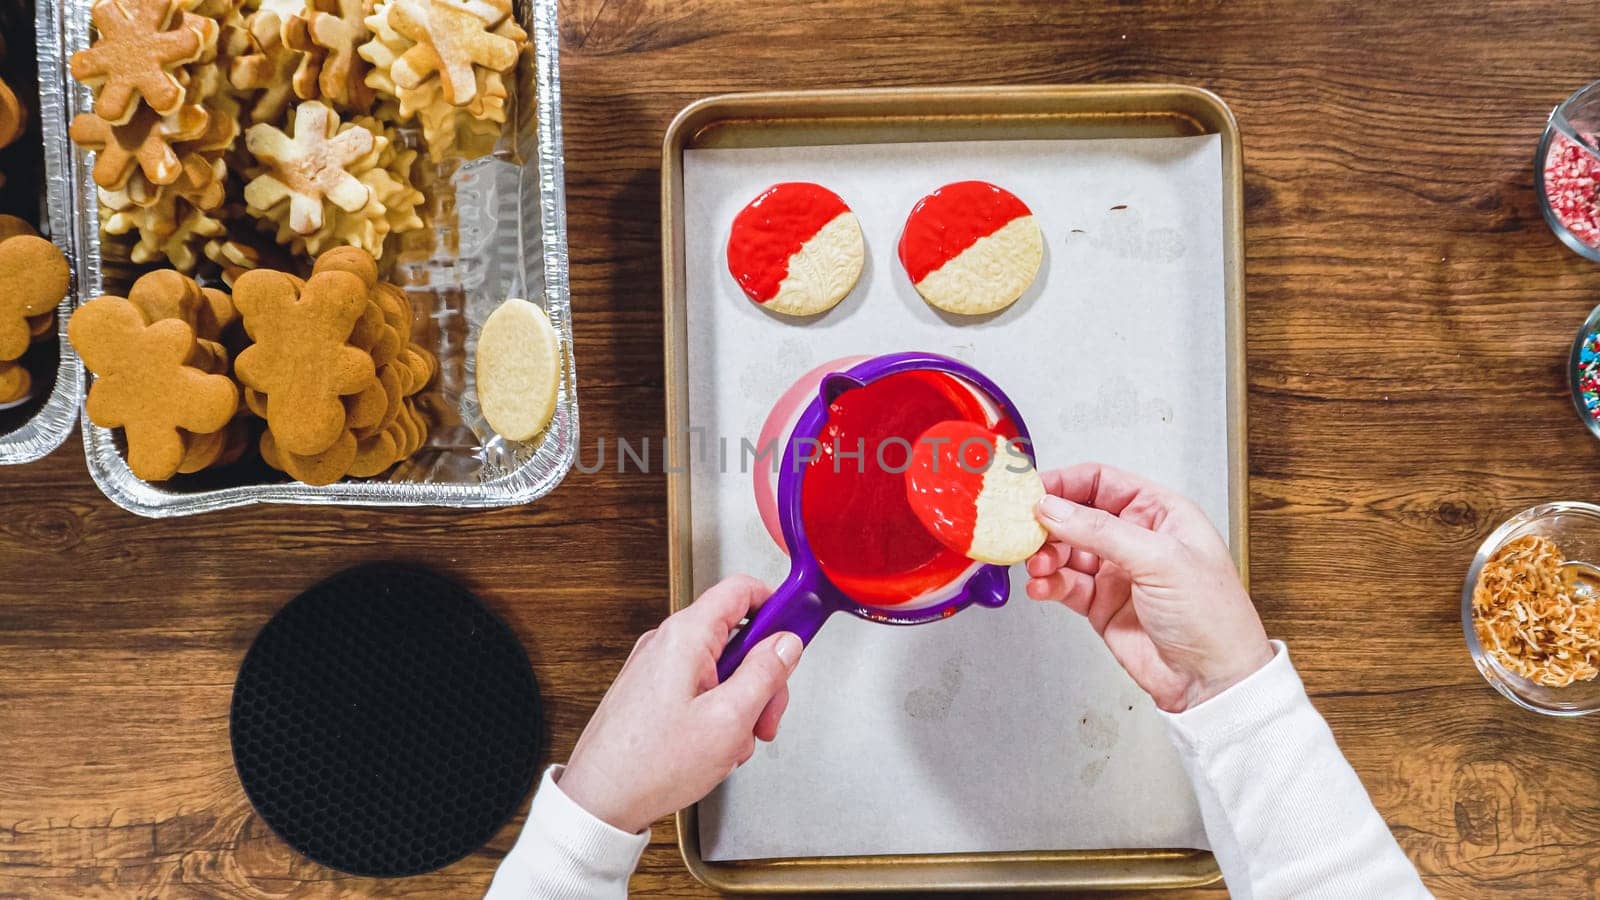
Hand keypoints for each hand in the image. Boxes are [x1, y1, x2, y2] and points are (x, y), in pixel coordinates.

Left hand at [558, 575, 802, 832]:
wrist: (600, 800)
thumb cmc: (651, 765)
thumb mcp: (729, 720)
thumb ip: (765, 673)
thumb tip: (786, 643)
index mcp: (686, 636)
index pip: (742, 589)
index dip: (777, 605)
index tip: (797, 631)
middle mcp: (667, 643)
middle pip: (737, 636)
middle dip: (762, 676)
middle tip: (766, 715)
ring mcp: (657, 667)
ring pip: (721, 668)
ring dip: (741, 703)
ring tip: (733, 742)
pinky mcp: (652, 691)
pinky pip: (700, 688)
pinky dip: (717, 713)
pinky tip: (713, 746)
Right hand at [1026, 463, 1271, 712]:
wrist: (1211, 680)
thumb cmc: (1212, 616)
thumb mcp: (1159, 559)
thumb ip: (1101, 531)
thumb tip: (1053, 508)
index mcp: (1160, 514)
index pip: (1102, 482)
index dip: (1065, 482)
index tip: (1032, 490)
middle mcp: (1136, 538)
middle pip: (1076, 515)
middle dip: (1049, 522)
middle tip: (1025, 531)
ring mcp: (1116, 572)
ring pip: (1065, 551)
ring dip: (1046, 555)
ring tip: (1039, 566)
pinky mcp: (1101, 604)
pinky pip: (1064, 584)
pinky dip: (1048, 584)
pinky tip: (1042, 587)